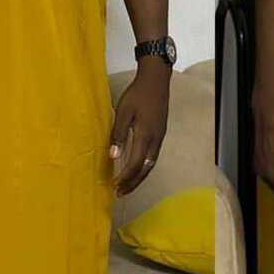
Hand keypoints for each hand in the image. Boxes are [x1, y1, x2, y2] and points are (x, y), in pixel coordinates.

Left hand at [110, 59, 170, 195]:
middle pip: (145, 169)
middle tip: (121, 193)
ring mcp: (160, 137)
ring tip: (128, 185)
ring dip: (139, 177)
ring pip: (151, 164)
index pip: (135, 163)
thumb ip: (118, 134)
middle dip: (133, 183)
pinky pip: (153, 157)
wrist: (156, 80)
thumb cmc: (137, 94)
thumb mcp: (123, 112)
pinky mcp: (160, 133)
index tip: (115, 186)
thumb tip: (113, 156)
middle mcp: (155, 140)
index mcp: (145, 136)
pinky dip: (144, 167)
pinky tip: (137, 168)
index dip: (125, 177)